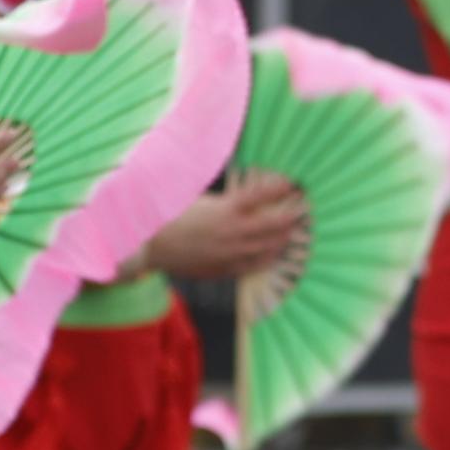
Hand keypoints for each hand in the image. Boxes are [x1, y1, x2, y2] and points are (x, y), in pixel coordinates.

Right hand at [144, 173, 313, 285]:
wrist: (148, 245)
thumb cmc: (169, 215)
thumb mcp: (195, 196)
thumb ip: (222, 196)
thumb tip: (242, 188)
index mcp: (224, 209)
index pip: (260, 195)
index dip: (278, 188)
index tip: (292, 182)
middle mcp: (232, 231)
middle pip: (273, 223)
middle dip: (290, 215)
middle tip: (302, 208)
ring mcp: (230, 252)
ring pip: (268, 246)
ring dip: (283, 237)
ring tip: (294, 230)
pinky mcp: (223, 268)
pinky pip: (254, 265)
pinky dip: (268, 258)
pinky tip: (275, 252)